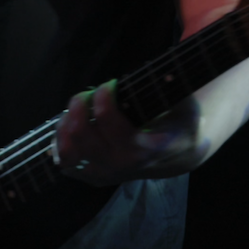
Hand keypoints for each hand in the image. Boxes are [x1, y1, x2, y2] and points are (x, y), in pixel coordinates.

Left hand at [51, 79, 197, 186]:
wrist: (178, 156)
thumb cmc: (178, 122)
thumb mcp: (185, 104)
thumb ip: (173, 90)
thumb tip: (163, 71)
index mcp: (149, 147)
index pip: (113, 126)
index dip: (103, 102)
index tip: (108, 85)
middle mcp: (125, 164)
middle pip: (84, 136)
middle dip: (80, 106)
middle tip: (90, 93)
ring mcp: (107, 174)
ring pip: (69, 149)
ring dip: (68, 121)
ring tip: (80, 105)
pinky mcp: (93, 177)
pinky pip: (65, 160)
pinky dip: (62, 138)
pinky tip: (73, 123)